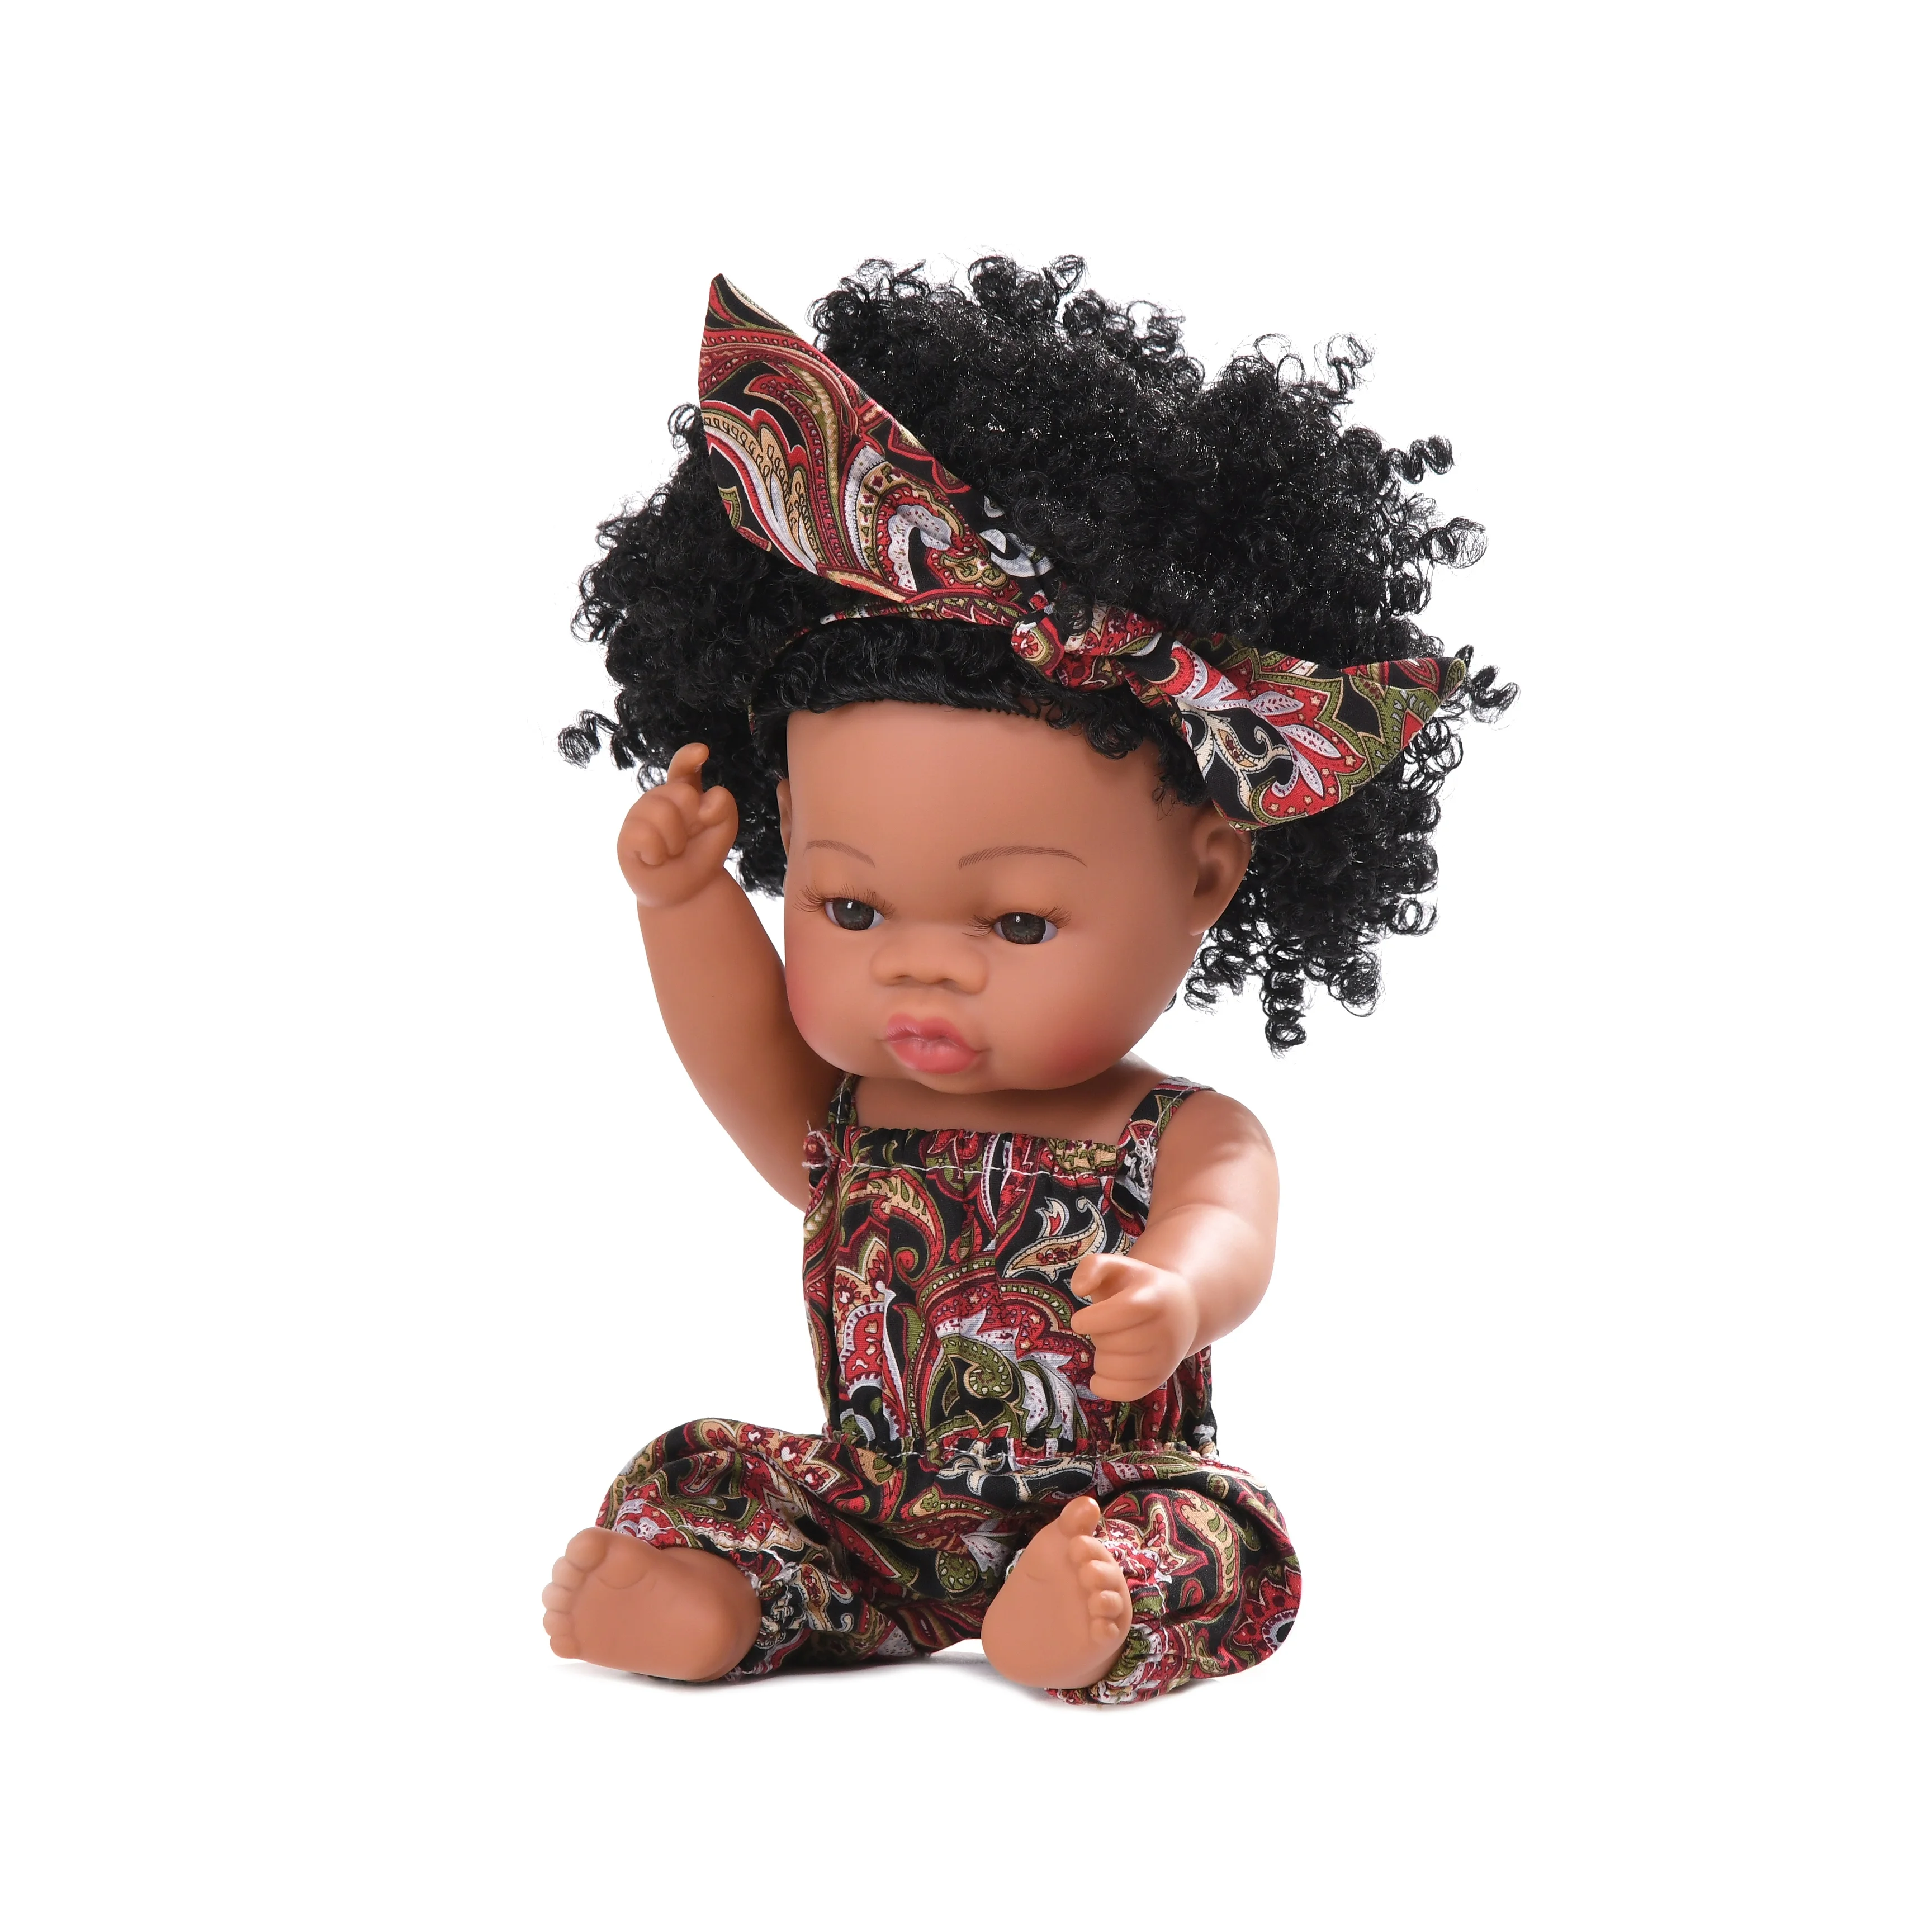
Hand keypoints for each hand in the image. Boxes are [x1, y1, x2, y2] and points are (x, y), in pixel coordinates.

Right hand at [616, 743, 739, 908]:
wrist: (686, 892)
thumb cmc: (702, 855)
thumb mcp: (724, 829)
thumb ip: (723, 807)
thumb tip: (704, 802)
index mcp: (684, 791)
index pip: (683, 768)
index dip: (689, 757)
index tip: (702, 752)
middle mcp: (660, 798)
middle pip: (681, 793)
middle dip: (692, 820)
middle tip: (687, 840)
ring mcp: (640, 814)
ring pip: (663, 813)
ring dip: (675, 841)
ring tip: (672, 852)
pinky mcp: (626, 835)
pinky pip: (644, 835)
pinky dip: (657, 854)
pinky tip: (655, 859)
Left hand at [1068, 1254, 1200, 1401]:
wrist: (1181, 1308)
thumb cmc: (1139, 1287)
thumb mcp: (1118, 1266)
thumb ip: (1092, 1266)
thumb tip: (1079, 1288)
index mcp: (1154, 1297)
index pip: (1123, 1311)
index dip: (1094, 1319)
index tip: (1079, 1320)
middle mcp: (1164, 1330)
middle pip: (1113, 1343)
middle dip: (1097, 1336)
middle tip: (1106, 1328)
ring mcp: (1165, 1358)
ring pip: (1115, 1370)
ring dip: (1100, 1359)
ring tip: (1111, 1344)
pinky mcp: (1160, 1379)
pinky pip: (1124, 1393)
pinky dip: (1104, 1385)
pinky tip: (1104, 1370)